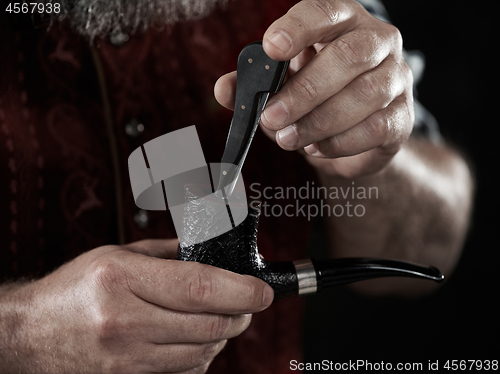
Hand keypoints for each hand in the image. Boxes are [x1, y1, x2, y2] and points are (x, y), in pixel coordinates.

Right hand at [21, 239, 272, 372]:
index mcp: (123, 278)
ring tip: (222, 318)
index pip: (199, 288)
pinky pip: (183, 370)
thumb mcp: (120, 254)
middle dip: (240, 315)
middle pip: (208, 324)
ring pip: (201, 352)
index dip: (241, 291)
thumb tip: (213, 254)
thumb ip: (169, 254)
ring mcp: (125, 357)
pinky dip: (201, 354)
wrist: (32, 334)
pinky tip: (195, 338)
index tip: (263, 291)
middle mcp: (124, 320)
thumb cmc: (76, 287)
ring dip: (223, 335)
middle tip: (248, 304)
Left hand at [215, 0, 413, 177]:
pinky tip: (316, 148)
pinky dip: (340, 142)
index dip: (298, 28)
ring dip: (319, 121)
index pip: (324, 12)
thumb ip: (254, 84)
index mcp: (343, 22)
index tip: (271, 48)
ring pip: (365, 94)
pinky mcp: (403, 116)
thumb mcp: (282, 85)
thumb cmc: (316, 97)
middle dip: (304, 91)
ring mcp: (397, 77)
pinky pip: (376, 128)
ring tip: (286, 139)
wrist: (356, 133)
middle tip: (270, 117)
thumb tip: (224, 89)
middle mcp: (377, 41)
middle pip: (348, 56)